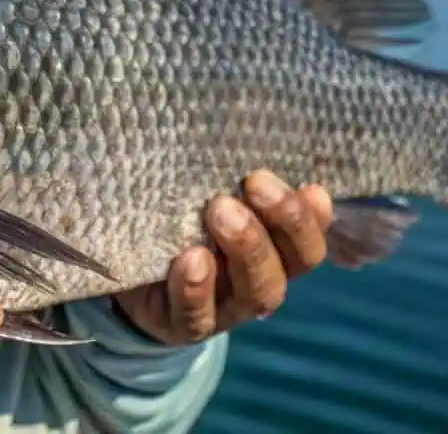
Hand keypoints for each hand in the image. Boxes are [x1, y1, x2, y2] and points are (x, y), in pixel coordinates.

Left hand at [113, 171, 332, 345]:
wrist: (132, 279)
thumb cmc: (180, 221)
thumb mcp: (205, 193)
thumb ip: (228, 174)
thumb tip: (243, 122)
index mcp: (274, 249)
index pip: (311, 238)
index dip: (315, 217)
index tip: (309, 185)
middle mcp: (260, 280)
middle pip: (293, 262)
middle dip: (283, 221)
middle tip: (255, 183)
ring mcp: (227, 309)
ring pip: (258, 291)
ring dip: (247, 249)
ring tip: (220, 211)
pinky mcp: (185, 325)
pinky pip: (197, 314)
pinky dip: (196, 288)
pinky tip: (190, 259)